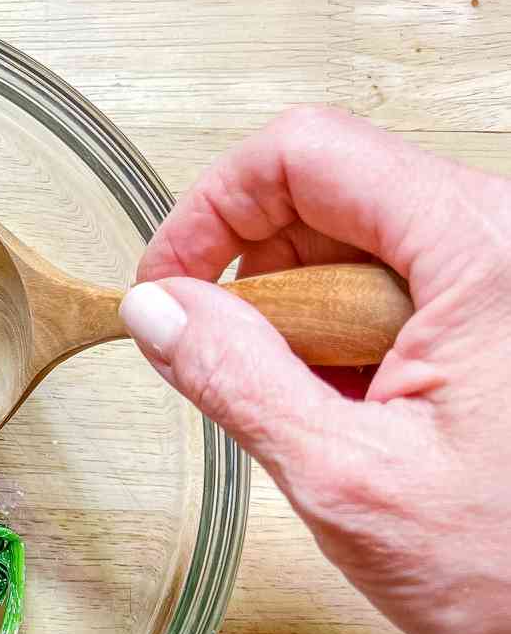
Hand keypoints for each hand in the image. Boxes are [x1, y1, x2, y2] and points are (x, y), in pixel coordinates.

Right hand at [120, 106, 510, 633]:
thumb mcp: (349, 479)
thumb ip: (237, 380)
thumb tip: (158, 311)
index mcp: (483, 251)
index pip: (304, 154)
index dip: (212, 213)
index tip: (170, 287)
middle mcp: (507, 240)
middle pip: (330, 195)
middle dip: (264, 285)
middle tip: (254, 379)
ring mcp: (510, 277)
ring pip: (362, 246)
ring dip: (312, 327)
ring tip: (333, 418)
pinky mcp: (508, 315)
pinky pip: (403, 292)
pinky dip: (358, 349)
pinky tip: (375, 421)